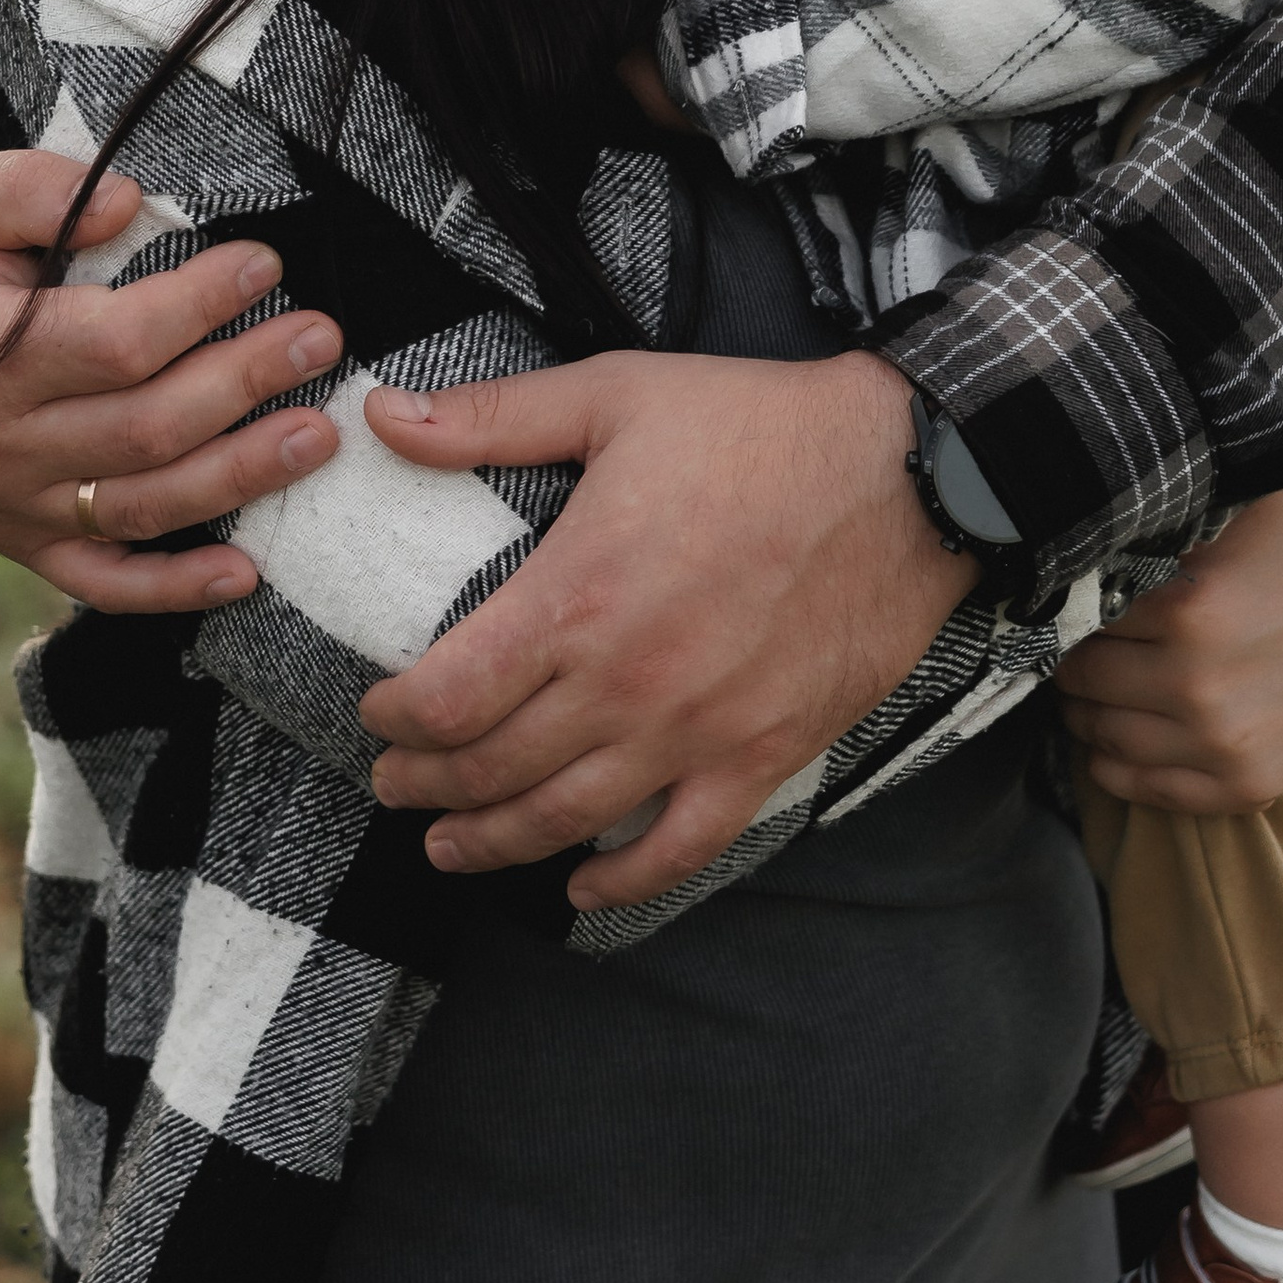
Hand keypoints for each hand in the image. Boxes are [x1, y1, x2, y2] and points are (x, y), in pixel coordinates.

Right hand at [0, 153, 344, 610]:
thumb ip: (28, 189)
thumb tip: (129, 202)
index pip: (111, 342)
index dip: (196, 307)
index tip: (262, 265)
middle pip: (144, 427)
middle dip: (244, 382)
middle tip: (320, 338)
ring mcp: (9, 504)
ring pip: (140, 505)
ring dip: (238, 477)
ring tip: (317, 436)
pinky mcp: (20, 541)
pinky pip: (99, 579)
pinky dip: (170, 589)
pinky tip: (243, 573)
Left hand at [358, 349, 964, 911]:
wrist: (906, 472)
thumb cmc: (759, 427)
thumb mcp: (615, 395)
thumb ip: (491, 418)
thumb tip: (382, 417)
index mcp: (578, 597)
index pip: (448, 695)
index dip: (394, 720)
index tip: (376, 714)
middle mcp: (626, 683)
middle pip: (492, 769)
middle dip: (426, 785)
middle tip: (396, 783)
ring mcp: (695, 732)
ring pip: (566, 820)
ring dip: (493, 841)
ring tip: (449, 845)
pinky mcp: (762, 756)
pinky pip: (679, 848)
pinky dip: (622, 880)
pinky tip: (583, 888)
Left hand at [1054, 484, 1282, 815]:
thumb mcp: (1237, 510)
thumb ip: (1162, 525)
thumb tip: (1085, 533)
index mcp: (1189, 611)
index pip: (1082, 617)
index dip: (1073, 604)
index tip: (1070, 599)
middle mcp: (1198, 686)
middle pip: (1083, 680)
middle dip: (1074, 658)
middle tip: (1074, 643)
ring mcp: (1223, 746)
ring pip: (1102, 737)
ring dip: (1085, 712)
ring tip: (1091, 687)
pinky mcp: (1248, 785)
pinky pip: (1145, 791)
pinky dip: (1114, 766)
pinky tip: (1114, 739)